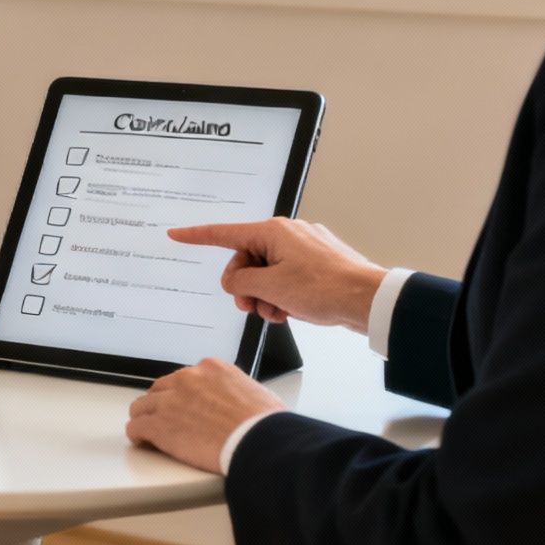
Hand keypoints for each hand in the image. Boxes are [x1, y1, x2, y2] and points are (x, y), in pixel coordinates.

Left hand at [126, 358, 284, 473]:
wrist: (259, 440)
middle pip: (160, 389)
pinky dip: (138, 435)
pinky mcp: (159, 425)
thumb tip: (237, 402)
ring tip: (149, 431)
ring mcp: (169, 401)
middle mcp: (186, 380)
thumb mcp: (254, 392)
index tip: (184, 406)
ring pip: (142, 406)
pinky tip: (143, 441)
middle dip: (162, 405)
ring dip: (146, 418)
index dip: (182, 395)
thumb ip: (235, 391)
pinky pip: (136, 427)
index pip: (184, 378)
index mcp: (210, 369)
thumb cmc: (264, 423)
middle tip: (167, 420)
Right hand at [168, 217, 387, 333]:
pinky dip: (282, 295)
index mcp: (273, 232)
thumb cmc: (325, 288)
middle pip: (247, 260)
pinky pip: (286, 276)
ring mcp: (305, 247)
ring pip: (267, 271)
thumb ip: (241, 282)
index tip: (176, 234)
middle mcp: (288, 234)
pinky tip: (290, 311)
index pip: (224, 233)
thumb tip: (235, 281)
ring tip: (277, 313)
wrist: (368, 300)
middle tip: (253, 307)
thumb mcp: (270, 288)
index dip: (197, 236)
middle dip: (245, 286)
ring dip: (265, 295)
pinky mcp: (318, 262)